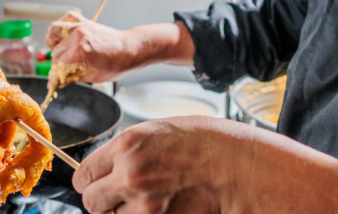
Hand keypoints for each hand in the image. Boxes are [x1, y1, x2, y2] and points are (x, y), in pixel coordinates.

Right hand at [45, 11, 137, 82]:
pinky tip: (65, 34)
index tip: (55, 80)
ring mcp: (81, 27)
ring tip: (60, 49)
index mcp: (81, 52)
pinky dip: (63, 25)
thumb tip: (59, 81)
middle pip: (55, 50)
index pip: (58, 63)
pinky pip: (67, 18)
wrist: (132, 49)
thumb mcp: (94, 77)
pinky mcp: (85, 22)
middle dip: (56, 61)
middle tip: (63, 68)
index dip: (56, 74)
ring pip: (55, 30)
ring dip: (54, 41)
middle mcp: (79, 36)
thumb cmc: (118, 64)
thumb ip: (73, 77)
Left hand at [74, 117, 337, 213]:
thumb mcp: (166, 131)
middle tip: (126, 197)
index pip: (83, 174)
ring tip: (154, 202)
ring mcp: (147, 207)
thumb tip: (111, 164)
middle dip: (105, 201)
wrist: (254, 171)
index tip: (101, 182)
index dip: (93, 180)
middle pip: (93, 203)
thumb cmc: (217, 144)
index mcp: (129, 145)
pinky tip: (168, 209)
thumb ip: (132, 148)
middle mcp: (132, 175)